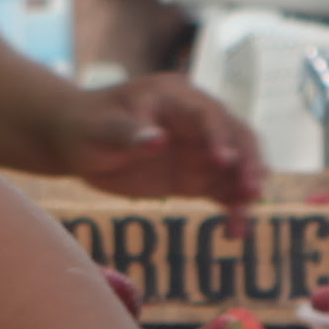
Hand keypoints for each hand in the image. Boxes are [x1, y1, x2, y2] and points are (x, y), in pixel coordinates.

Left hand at [58, 72, 261, 210]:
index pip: (207, 114)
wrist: (76, 141)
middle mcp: (196, 120)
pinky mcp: (194, 175)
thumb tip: (159, 140)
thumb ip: (128, 134)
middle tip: (252, 192)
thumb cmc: (86, 126)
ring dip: (244, 190)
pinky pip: (222, 190)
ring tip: (243, 222)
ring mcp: (198, 148)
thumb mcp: (100, 129)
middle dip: (247, 163)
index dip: (219, 136)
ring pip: (235, 167)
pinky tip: (236, 232)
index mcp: (175, 97)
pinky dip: (232, 208)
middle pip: (236, 137)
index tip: (224, 161)